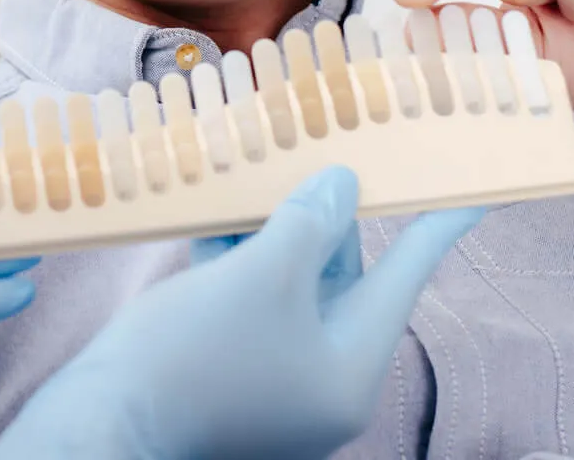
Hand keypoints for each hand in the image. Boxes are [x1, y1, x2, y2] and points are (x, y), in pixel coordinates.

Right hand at [0, 168, 481, 459]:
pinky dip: (239, 259)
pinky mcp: (227, 376)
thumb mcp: (263, 272)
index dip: (436, 226)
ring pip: (288, 286)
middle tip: (334, 148)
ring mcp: (272, 383)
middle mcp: (321, 382)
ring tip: (268, 168)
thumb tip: (340, 187)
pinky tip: (219, 213)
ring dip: (275, 228)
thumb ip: (310, 221)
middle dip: (328, 212)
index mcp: (350, 368)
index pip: (404, 278)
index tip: (473, 192)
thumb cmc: (191, 354)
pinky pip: (249, 304)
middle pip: (341, 278)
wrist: (100, 425)